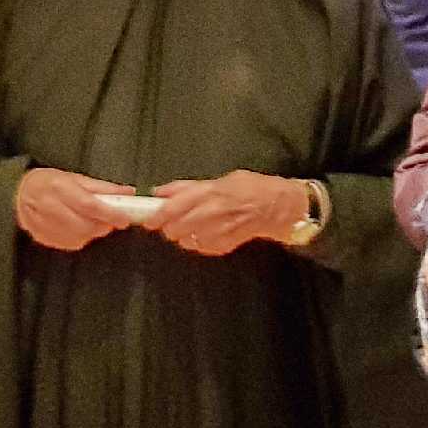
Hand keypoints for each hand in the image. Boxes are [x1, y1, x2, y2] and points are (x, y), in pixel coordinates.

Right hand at [16, 168, 132, 250]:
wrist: (18, 194)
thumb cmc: (50, 183)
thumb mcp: (75, 178)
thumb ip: (103, 188)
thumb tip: (128, 192)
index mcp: (59, 187)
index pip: (89, 205)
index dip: (109, 214)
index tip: (124, 219)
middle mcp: (49, 205)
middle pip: (85, 225)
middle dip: (103, 226)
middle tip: (110, 221)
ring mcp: (43, 224)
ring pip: (78, 237)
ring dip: (92, 233)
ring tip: (92, 222)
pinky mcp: (41, 237)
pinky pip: (68, 244)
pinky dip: (79, 238)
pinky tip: (77, 229)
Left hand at [152, 171, 312, 256]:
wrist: (278, 207)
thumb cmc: (250, 188)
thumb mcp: (220, 179)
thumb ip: (188, 187)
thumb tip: (161, 191)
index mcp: (209, 191)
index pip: (173, 207)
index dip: (157, 216)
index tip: (149, 220)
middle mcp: (212, 211)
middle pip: (176, 228)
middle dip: (169, 227)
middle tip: (171, 224)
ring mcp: (219, 230)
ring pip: (187, 240)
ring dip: (184, 236)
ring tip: (190, 228)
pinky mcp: (226, 245)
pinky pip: (202, 248)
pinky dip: (198, 243)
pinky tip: (205, 235)